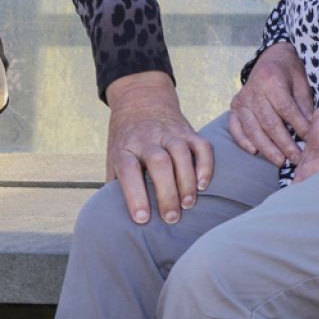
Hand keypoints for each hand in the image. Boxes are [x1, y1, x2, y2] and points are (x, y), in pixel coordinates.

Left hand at [104, 71, 212, 225]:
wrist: (141, 98)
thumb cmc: (126, 139)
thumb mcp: (113, 156)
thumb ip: (115, 183)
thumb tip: (114, 219)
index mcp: (125, 147)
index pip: (128, 170)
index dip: (134, 194)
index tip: (142, 219)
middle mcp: (147, 139)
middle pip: (159, 163)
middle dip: (167, 193)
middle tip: (171, 218)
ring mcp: (169, 133)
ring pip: (181, 154)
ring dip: (187, 182)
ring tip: (188, 205)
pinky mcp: (188, 131)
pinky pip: (202, 147)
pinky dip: (205, 166)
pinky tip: (203, 185)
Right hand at [228, 42, 314, 167]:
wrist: (270, 58)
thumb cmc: (289, 72)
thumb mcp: (301, 82)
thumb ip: (304, 105)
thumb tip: (310, 130)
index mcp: (271, 79)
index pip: (286, 109)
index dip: (299, 127)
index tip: (310, 142)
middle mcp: (253, 90)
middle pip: (269, 123)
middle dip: (284, 144)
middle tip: (297, 159)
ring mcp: (241, 99)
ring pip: (253, 129)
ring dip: (267, 148)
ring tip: (280, 161)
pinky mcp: (234, 107)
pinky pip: (235, 127)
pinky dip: (243, 141)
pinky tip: (255, 151)